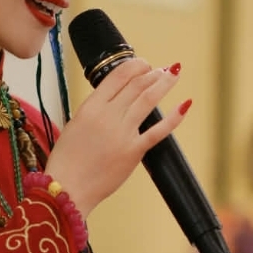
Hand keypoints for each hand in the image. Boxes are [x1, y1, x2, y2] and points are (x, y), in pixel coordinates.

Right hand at [44, 59, 187, 217]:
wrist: (67, 188)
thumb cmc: (67, 159)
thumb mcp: (75, 124)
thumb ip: (96, 109)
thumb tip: (116, 98)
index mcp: (90, 107)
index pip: (118, 76)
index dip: (135, 65)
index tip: (144, 64)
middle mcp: (107, 116)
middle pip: (136, 85)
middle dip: (153, 73)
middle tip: (163, 70)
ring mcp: (122, 133)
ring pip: (148, 100)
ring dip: (164, 84)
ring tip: (173, 75)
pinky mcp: (133, 151)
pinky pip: (158, 130)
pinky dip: (174, 117)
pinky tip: (185, 104)